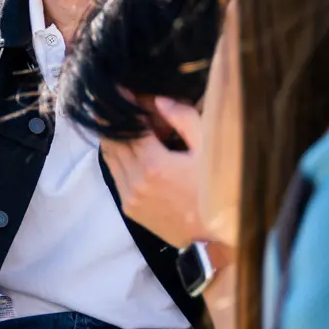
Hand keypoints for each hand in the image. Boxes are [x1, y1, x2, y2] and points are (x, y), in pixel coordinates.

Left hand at [101, 97, 208, 247]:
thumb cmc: (219, 191)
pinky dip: (118, 158)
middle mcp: (135, 181)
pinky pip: (115, 175)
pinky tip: (132, 149)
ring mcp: (130, 197)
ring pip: (110, 158)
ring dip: (114, 138)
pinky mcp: (130, 209)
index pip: (128, 126)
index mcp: (153, 164)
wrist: (217, 240)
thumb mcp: (210, 150)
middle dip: (115, 120)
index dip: (124, 105)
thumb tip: (159, 100)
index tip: (121, 88)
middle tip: (122, 103)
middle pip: (112, 140)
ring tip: (127, 123)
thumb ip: (183, 120)